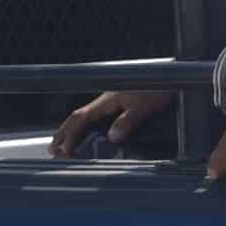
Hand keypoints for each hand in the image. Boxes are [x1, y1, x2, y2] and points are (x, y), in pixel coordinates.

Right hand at [51, 88, 171, 157]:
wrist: (171, 75)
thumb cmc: (159, 86)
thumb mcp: (144, 106)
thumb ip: (128, 121)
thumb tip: (112, 137)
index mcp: (107, 100)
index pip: (80, 118)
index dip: (70, 134)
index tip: (65, 151)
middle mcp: (106, 100)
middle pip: (78, 117)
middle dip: (64, 133)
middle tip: (53, 150)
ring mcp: (112, 102)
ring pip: (86, 116)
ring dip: (73, 130)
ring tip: (63, 144)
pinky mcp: (121, 104)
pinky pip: (97, 117)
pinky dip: (87, 127)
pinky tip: (89, 135)